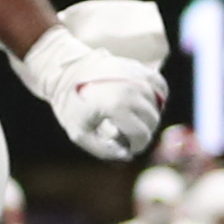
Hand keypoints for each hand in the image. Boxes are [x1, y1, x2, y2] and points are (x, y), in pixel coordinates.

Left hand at [16, 0, 168, 160]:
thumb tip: (127, 155)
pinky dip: (158, 97)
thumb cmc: (70, 105)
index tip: (127, 147)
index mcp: (117, 106)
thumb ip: (103, 149)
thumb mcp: (79, 133)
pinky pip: (160, 86)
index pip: (142, 134)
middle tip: (125, 133)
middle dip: (142, 132)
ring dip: (148, 116)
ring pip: (158, 104)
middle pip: (152, 120)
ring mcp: (137, 76)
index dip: (136, 146)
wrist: (64, 72)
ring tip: (129, 119)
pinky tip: (144, 104)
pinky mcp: (139, 68)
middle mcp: (132, 90)